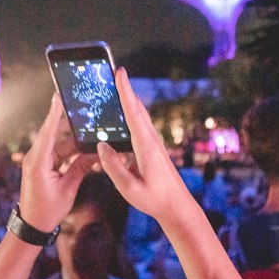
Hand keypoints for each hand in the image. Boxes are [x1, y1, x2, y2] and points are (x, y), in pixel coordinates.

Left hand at [18, 95, 97, 232]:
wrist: (32, 225)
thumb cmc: (47, 210)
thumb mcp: (68, 189)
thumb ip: (80, 168)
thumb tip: (95, 154)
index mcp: (39, 162)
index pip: (48, 133)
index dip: (54, 114)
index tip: (58, 97)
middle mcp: (36, 158)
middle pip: (55, 135)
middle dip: (70, 124)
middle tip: (83, 110)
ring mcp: (38, 161)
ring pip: (60, 145)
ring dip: (75, 143)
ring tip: (93, 135)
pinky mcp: (42, 166)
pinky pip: (58, 154)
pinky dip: (71, 153)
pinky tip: (86, 151)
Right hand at [96, 67, 190, 226]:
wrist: (177, 207)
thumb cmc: (154, 199)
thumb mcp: (129, 188)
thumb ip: (113, 167)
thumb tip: (102, 145)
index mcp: (145, 146)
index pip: (133, 113)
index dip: (125, 91)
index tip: (120, 72)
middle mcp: (151, 140)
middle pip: (137, 109)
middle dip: (125, 89)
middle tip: (113, 73)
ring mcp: (154, 143)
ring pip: (140, 116)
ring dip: (128, 101)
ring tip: (113, 89)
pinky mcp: (153, 149)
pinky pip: (140, 126)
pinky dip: (130, 115)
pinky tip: (122, 117)